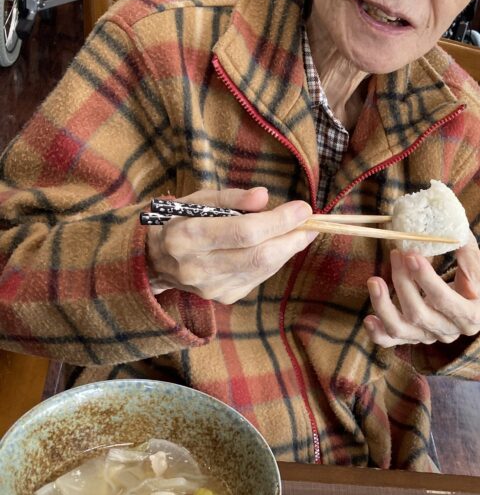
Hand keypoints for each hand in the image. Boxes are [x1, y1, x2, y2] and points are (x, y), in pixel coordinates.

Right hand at [145, 187, 316, 303]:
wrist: (152, 260)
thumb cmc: (178, 221)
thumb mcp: (197, 199)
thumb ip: (231, 198)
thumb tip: (265, 197)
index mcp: (187, 237)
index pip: (243, 232)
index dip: (278, 221)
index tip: (304, 208)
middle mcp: (197, 268)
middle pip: (258, 256)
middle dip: (291, 238)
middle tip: (311, 222)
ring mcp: (211, 288)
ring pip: (262, 270)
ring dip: (287, 249)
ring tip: (300, 231)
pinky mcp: (223, 297)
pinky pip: (258, 278)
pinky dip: (273, 260)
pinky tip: (278, 246)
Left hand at [364, 237, 479, 347]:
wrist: (477, 311)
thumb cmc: (478, 287)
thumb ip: (468, 252)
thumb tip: (452, 229)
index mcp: (470, 316)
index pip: (446, 301)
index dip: (427, 280)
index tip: (412, 255)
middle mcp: (448, 331)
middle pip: (419, 313)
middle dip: (403, 282)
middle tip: (397, 254)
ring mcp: (427, 337)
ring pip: (400, 329)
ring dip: (383, 305)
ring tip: (374, 280)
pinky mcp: (412, 338)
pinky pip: (390, 341)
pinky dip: (377, 332)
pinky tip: (368, 318)